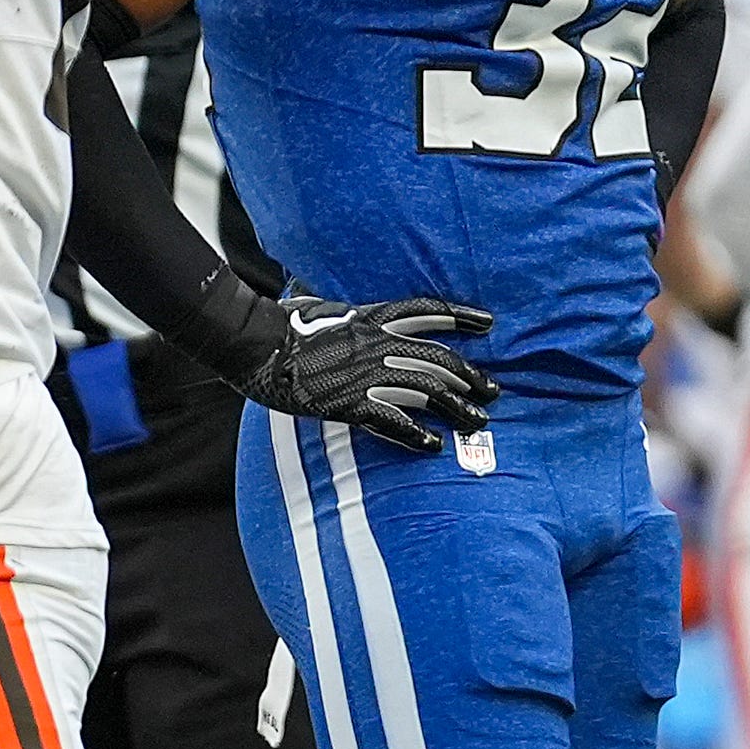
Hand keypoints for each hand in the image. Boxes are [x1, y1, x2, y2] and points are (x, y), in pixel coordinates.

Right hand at [227, 293, 499, 453]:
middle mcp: (376, 343)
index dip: (459, 316)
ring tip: (478, 421)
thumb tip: (328, 303)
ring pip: (425, 391)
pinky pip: (393, 421)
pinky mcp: (350, 403)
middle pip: (437, 359)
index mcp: (369, 316)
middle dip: (470, 376)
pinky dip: (416, 434)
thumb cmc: (280, 322)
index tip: (487, 322)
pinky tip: (433, 445)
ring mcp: (365, 374)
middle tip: (492, 392)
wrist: (257, 344)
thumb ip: (337, 308)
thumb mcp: (316, 304)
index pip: (426, 311)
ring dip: (456, 407)